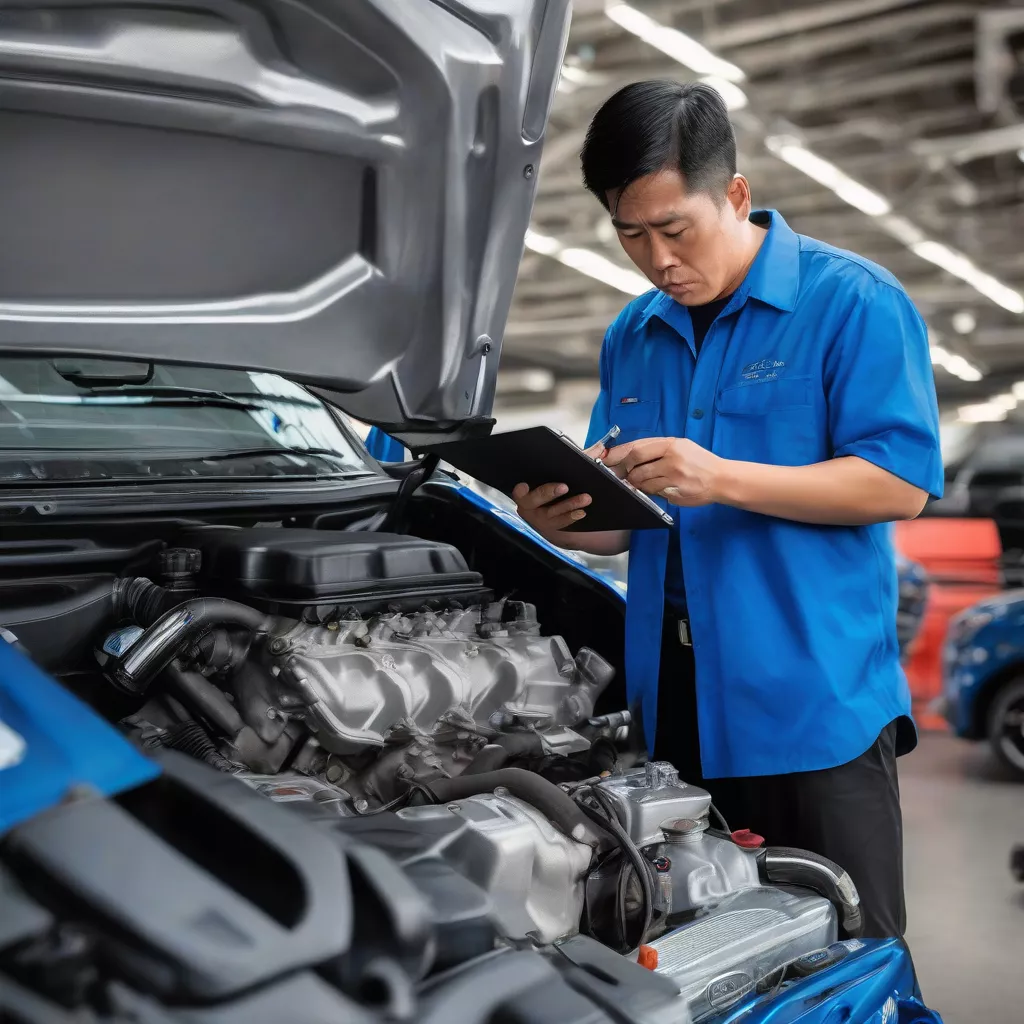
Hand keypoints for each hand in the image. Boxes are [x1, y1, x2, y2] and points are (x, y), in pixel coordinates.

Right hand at [511, 441, 607, 533]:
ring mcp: (539, 518)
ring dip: (568, 505)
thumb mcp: (559, 473)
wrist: (556, 510)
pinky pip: (560, 523)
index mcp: (525, 491)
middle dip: (548, 493)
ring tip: (584, 499)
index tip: (525, 486)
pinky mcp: (551, 526)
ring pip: (551, 513)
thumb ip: (574, 460)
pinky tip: (581, 512)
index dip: (521, 489)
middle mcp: (529, 506)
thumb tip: (597, 448)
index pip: (519, 490)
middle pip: (534, 500)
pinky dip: (571, 517)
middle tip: (564, 487)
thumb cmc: (553, 487)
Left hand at [603, 437, 722, 505]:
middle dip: (624, 470)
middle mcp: (672, 458)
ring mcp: (674, 476)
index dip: (619, 453)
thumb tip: (629, 455)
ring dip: (636, 483)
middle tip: (621, 474)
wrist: (722, 478)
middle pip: (636, 463)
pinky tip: (655, 488)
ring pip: (642, 480)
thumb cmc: (699, 461)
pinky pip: (654, 492)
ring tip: (641, 482)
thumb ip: (657, 449)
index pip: (637, 447)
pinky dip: (649, 491)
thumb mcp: (681, 447)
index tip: (607, 458)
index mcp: (671, 444)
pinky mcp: (676, 492)